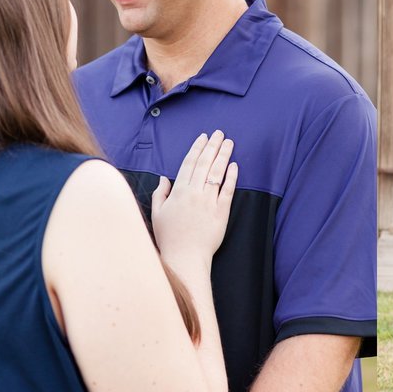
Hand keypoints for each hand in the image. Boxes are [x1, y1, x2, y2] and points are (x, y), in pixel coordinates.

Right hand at [152, 131, 237, 265]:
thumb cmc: (169, 238)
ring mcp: (208, 202)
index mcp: (178, 192)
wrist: (185, 258)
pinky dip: (231, 176)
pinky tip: (234, 165)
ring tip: (229, 142)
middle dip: (212, 146)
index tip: (203, 137)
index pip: (189, 163)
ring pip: (217, 173)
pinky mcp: (221, 212)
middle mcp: (194, 193)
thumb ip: (161, 193)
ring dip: (223, 155)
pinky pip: (228, 190)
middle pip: (205, 163)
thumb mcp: (157, 213)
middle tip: (219, 133)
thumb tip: (164, 178)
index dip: (197, 148)